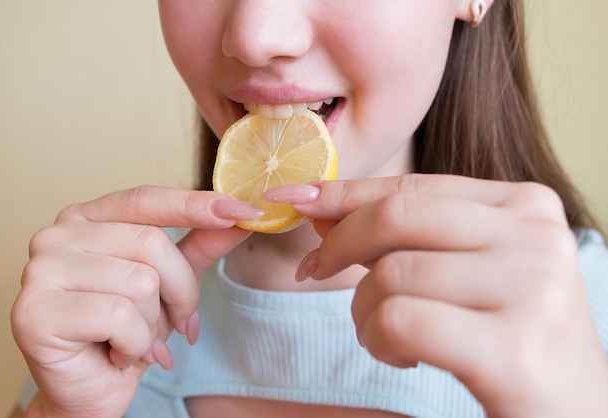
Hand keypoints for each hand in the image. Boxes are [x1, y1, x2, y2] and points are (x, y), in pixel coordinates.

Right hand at [11, 186, 261, 417]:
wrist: (88, 393)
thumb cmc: (125, 334)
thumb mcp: (169, 283)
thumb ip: (200, 245)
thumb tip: (241, 215)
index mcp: (86, 218)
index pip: (146, 199)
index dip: (196, 204)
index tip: (246, 209)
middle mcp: (56, 235)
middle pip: (151, 244)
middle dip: (181, 291)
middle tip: (178, 323)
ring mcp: (40, 271)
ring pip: (140, 283)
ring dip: (155, 325)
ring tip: (136, 341)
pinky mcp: (34, 311)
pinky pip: (120, 317)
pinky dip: (135, 345)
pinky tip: (116, 354)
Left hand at [265, 175, 607, 416]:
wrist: (572, 410)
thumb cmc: (508, 334)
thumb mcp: (465, 268)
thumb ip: (405, 234)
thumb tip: (321, 207)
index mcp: (527, 205)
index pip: (413, 186)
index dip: (345, 192)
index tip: (295, 196)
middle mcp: (536, 236)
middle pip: (397, 216)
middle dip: (337, 242)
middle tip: (312, 268)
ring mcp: (531, 288)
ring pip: (390, 274)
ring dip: (362, 311)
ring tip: (384, 335)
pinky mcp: (514, 348)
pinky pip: (399, 321)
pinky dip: (379, 340)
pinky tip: (404, 355)